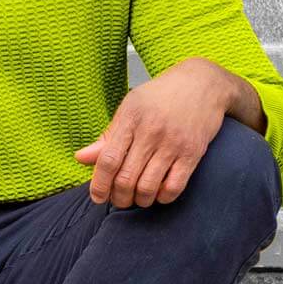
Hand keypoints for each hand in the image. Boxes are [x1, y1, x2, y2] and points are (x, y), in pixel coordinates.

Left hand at [74, 58, 229, 208]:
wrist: (202, 83)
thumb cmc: (159, 97)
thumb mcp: (130, 107)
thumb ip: (107, 136)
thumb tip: (80, 159)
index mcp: (131, 118)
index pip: (108, 160)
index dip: (99, 184)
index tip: (97, 197)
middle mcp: (151, 131)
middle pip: (126, 178)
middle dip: (118, 197)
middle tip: (118, 200)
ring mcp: (173, 143)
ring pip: (148, 187)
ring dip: (139, 200)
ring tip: (136, 198)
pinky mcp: (193, 152)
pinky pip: (174, 187)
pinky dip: (162, 198)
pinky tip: (158, 194)